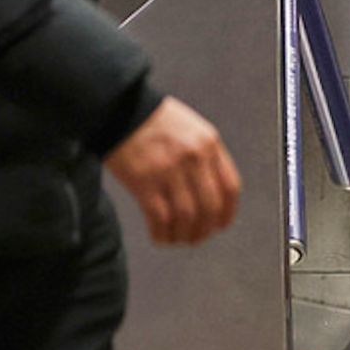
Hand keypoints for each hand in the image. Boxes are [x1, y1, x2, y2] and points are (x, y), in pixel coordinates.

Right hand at [104, 97, 241, 245]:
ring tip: (177, 239)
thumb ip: (206, 156)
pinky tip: (159, 236)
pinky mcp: (143, 182)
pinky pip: (159, 217)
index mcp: (210, 144)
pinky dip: (162, 232)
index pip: (230, 187)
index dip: (228, 212)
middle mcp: (194, 158)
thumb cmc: (155, 120)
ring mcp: (169, 171)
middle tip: (197, 238)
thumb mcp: (192, 129)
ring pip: (186, 216)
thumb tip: (213, 191)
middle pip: (210, 206)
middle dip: (205, 229)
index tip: (221, 225)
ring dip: (183, 234)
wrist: (120, 109)